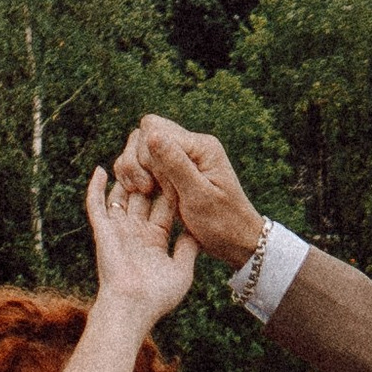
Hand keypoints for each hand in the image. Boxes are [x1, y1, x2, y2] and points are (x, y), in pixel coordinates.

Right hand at [87, 163, 196, 325]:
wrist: (132, 309)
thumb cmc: (157, 297)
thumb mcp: (182, 272)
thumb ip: (187, 249)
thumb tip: (195, 233)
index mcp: (154, 238)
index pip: (164, 202)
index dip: (172, 184)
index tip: (180, 167)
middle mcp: (135, 231)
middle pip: (142, 193)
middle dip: (150, 172)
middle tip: (156, 151)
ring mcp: (118, 230)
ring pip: (120, 192)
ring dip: (126, 173)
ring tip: (132, 152)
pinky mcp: (103, 231)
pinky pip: (96, 204)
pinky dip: (95, 187)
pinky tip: (99, 169)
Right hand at [119, 116, 264, 272]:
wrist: (236, 242)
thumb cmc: (222, 223)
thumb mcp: (198, 196)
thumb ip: (175, 164)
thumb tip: (151, 135)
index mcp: (201, 146)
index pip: (153, 129)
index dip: (147, 157)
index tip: (156, 187)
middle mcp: (191, 144)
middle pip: (143, 134)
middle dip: (138, 163)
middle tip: (150, 191)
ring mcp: (181, 156)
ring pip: (139, 146)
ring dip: (134, 170)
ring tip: (146, 193)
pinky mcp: (173, 170)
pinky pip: (143, 162)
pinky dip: (136, 176)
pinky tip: (142, 194)